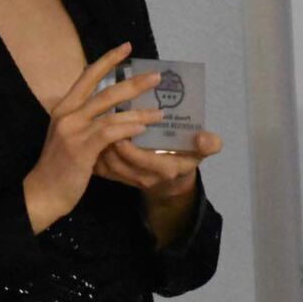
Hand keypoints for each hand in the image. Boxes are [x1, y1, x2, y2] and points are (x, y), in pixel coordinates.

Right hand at [23, 43, 166, 232]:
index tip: (127, 47)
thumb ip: (84, 121)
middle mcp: (67, 114)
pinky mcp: (80, 149)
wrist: (42, 192)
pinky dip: (128, 128)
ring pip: (111, 112)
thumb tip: (110, 110)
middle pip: (105, 91)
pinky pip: (109, 133)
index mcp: (64, 108)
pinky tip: (143, 129)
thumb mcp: (68, 136)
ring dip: (139, 111)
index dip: (108, 60)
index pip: (87, 76)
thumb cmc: (59, 167)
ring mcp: (73, 131)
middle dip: (134, 83)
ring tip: (161, 112)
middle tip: (157, 76)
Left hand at [98, 129, 224, 248]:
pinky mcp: (118, 179)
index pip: (143, 160)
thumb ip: (209, 144)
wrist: (174, 180)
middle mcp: (146, 178)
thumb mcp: (203, 150)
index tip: (123, 124)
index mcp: (167, 169)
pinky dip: (95, 154)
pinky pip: (102, 170)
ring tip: (97, 126)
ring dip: (99, 148)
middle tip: (103, 121)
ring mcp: (130, 180)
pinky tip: (92, 137)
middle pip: (120, 164)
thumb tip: (202, 137)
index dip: (131, 146)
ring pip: (108, 167)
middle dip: (109, 144)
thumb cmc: (187, 155)